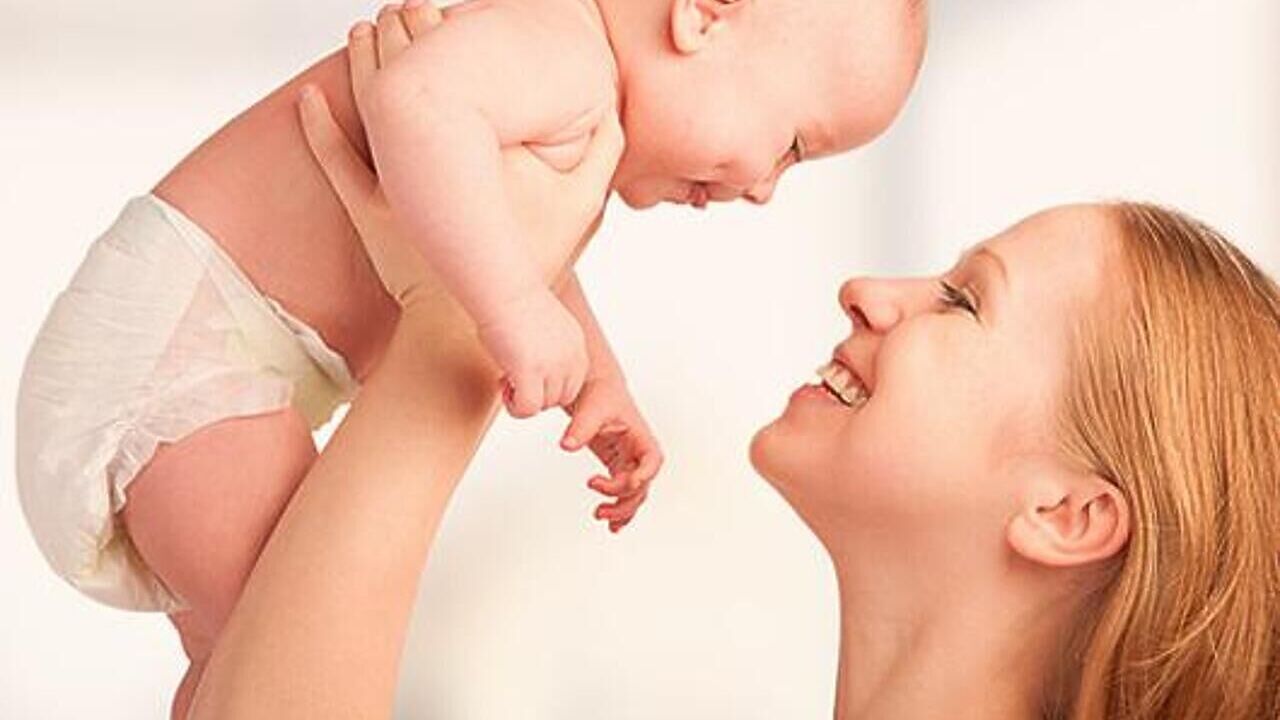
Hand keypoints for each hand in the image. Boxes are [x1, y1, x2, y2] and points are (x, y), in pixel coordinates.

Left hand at [298, 2, 621, 314]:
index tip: (447, 11)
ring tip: (364, 33)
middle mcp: (425, 155)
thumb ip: (600, 154)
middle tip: (407, 8)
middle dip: (403, 34)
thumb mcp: (581, 206)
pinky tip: (310, 97)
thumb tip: (611, 111)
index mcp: (475, 143)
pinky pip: (333, 157)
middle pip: (406, 74)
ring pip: (366, 104)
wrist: (472, 319)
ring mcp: (389, 182)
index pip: (453, 66)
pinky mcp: (365, 210)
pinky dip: (319, 125)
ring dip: (364, 64)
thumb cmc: (528, 267)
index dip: (445, 29)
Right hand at [479, 287, 588, 417]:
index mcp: (576, 344)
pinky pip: (528, 409)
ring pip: (544, 405)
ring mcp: (553, 366)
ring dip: (523, 400)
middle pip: (561, 398)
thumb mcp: (544, 327)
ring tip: (506, 379)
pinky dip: (515, 406)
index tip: (527, 370)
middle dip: (537, 395)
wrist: (502, 286)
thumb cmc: (512, 299)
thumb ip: (548, 349)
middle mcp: (571, 356)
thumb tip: (532, 371)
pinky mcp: (531, 372)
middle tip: (514, 378)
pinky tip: (502, 386)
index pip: (573, 383)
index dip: (548, 384)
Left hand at [561, 375, 662, 532]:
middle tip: (600, 510)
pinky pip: (624, 491)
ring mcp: (630, 460)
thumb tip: (567, 444)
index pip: (652, 460)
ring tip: (600, 516)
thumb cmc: (599, 393)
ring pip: (635, 493)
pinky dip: (620, 508)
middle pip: (642, 485)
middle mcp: (639, 451)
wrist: (594, 387)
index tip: (628, 483)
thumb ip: (580, 428)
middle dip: (624, 502)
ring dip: (622, 510)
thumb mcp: (591, 409)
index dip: (644, 475)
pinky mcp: (618, 464)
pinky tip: (611, 525)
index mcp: (640, 435)